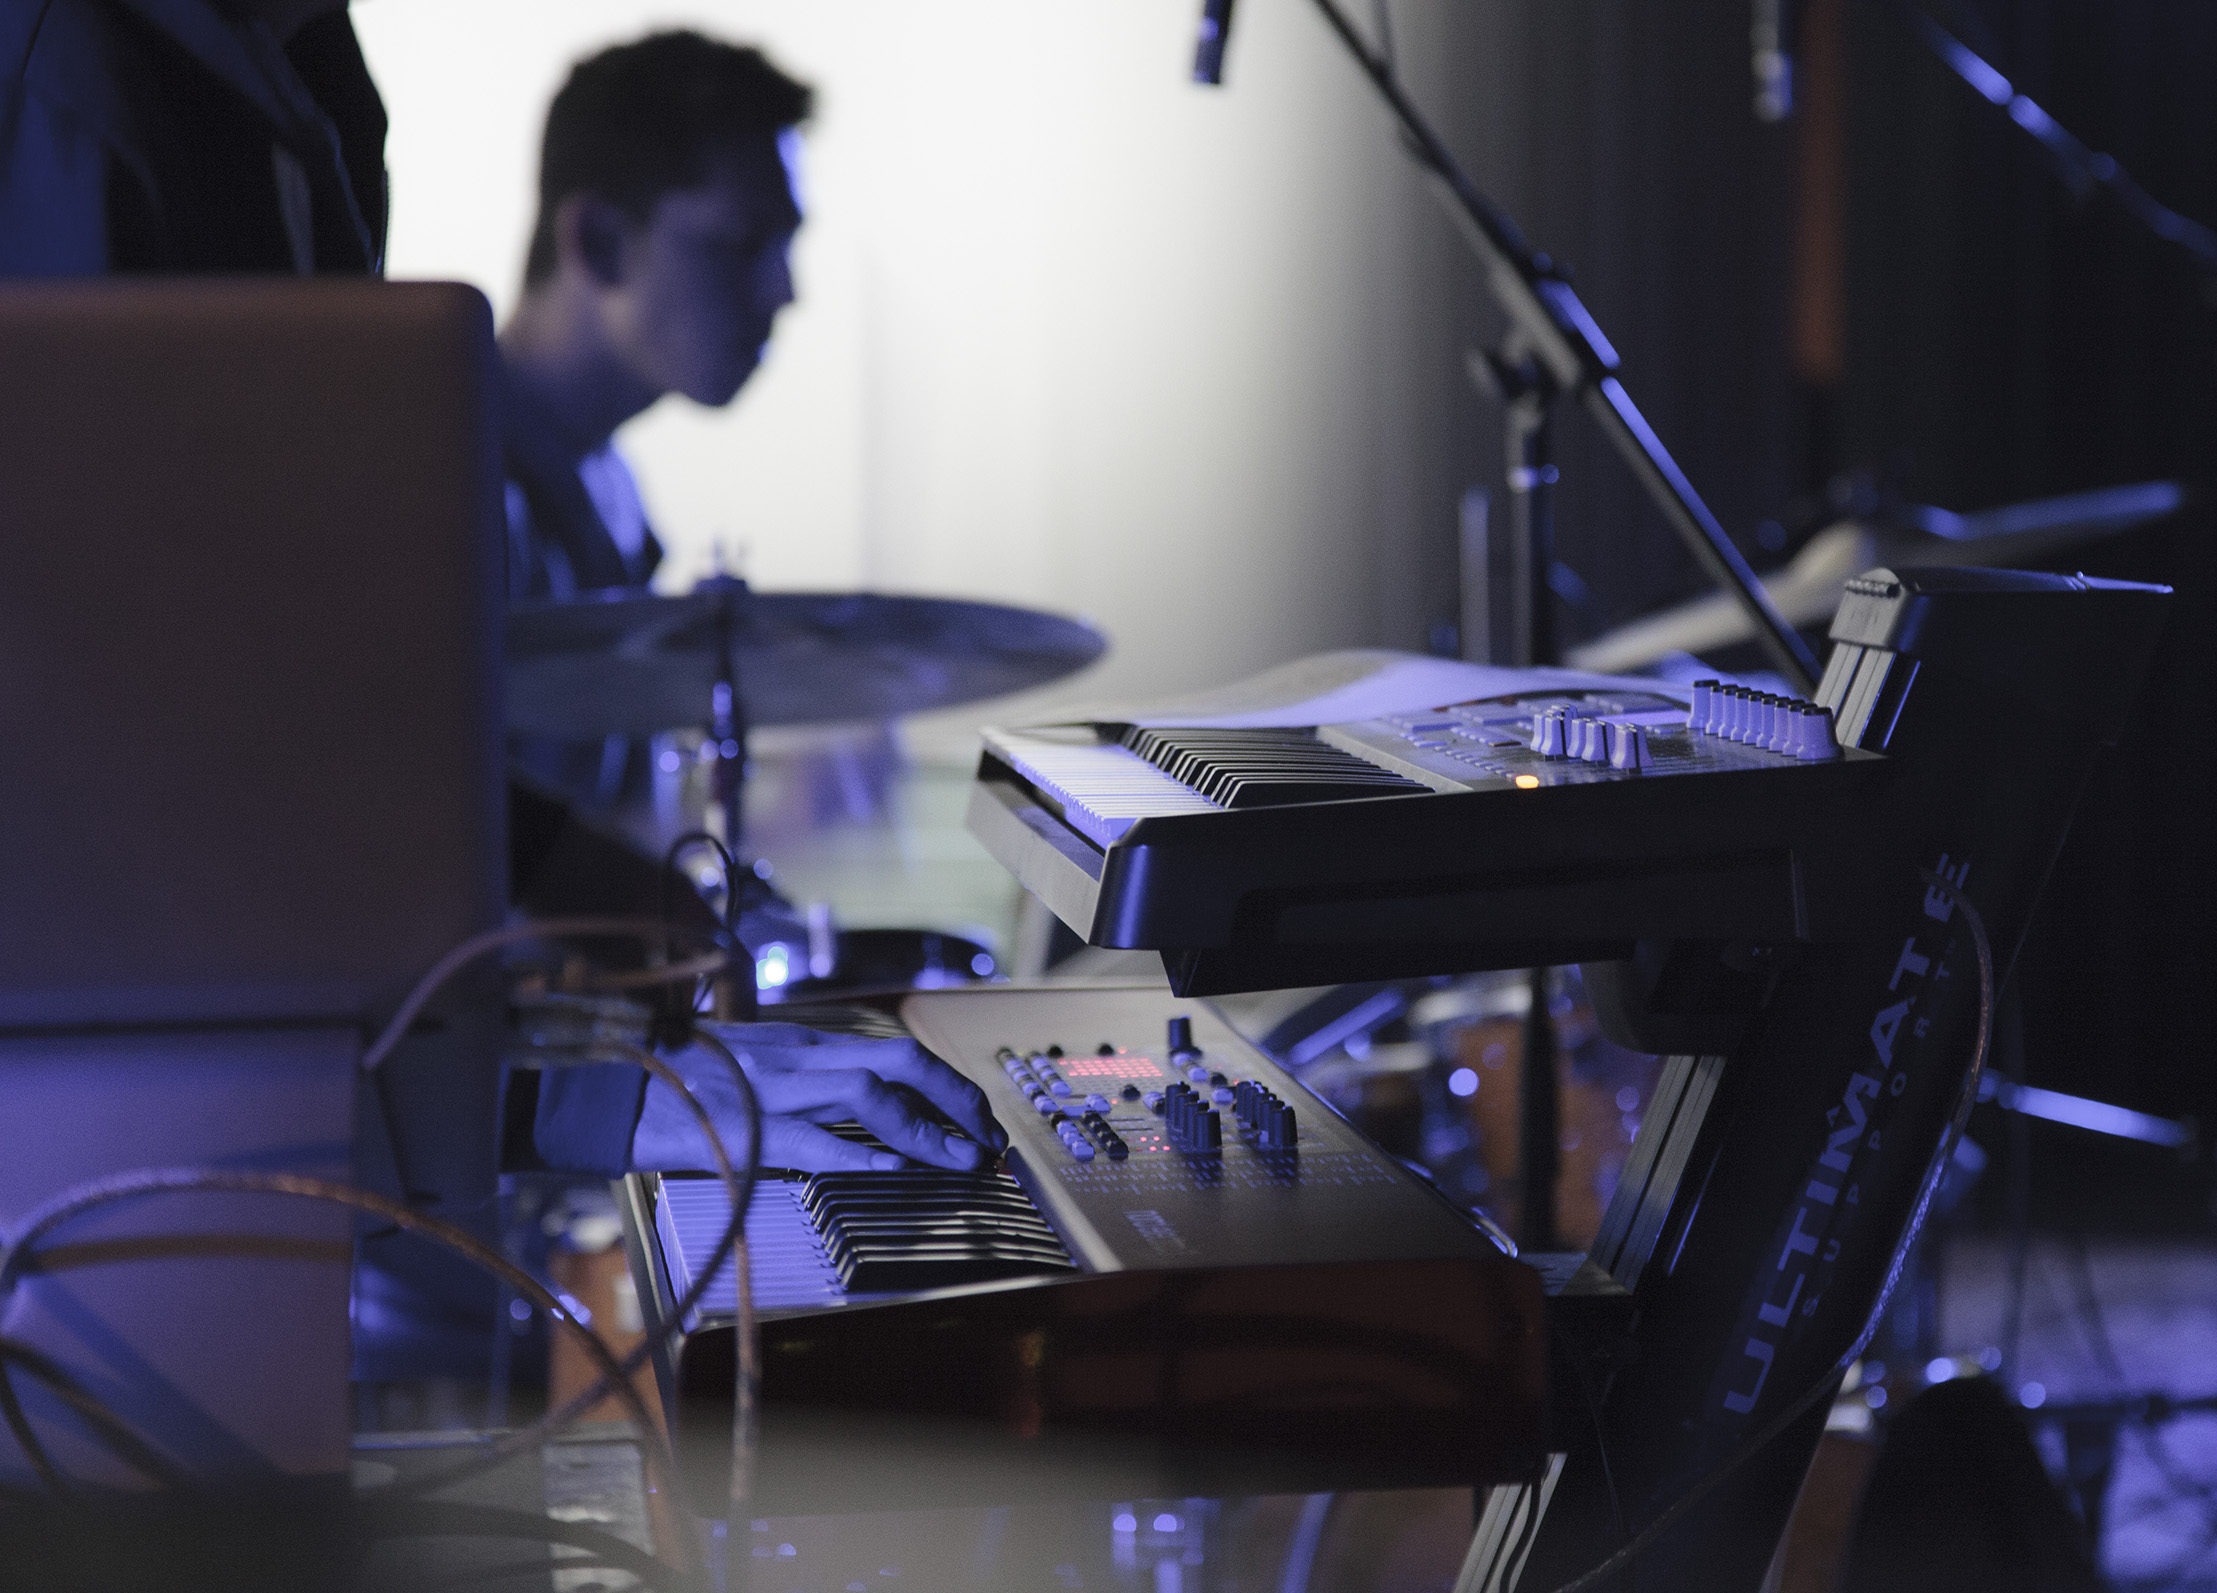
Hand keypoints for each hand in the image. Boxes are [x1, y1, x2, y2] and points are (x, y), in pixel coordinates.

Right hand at [631, 1022, 1008, 1174]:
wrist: (611, 1087)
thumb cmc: (683, 1082)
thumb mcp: (754, 1063)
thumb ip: (805, 1076)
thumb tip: (864, 1099)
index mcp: (801, 1042)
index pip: (892, 1051)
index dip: (944, 1082)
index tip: (976, 1115)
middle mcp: (795, 1055)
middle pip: (896, 1059)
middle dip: (953, 1096)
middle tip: (985, 1137)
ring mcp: (770, 1088)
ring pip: (865, 1092)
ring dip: (922, 1128)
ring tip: (958, 1158)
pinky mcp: (743, 1127)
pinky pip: (811, 1138)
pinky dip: (857, 1152)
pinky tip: (893, 1167)